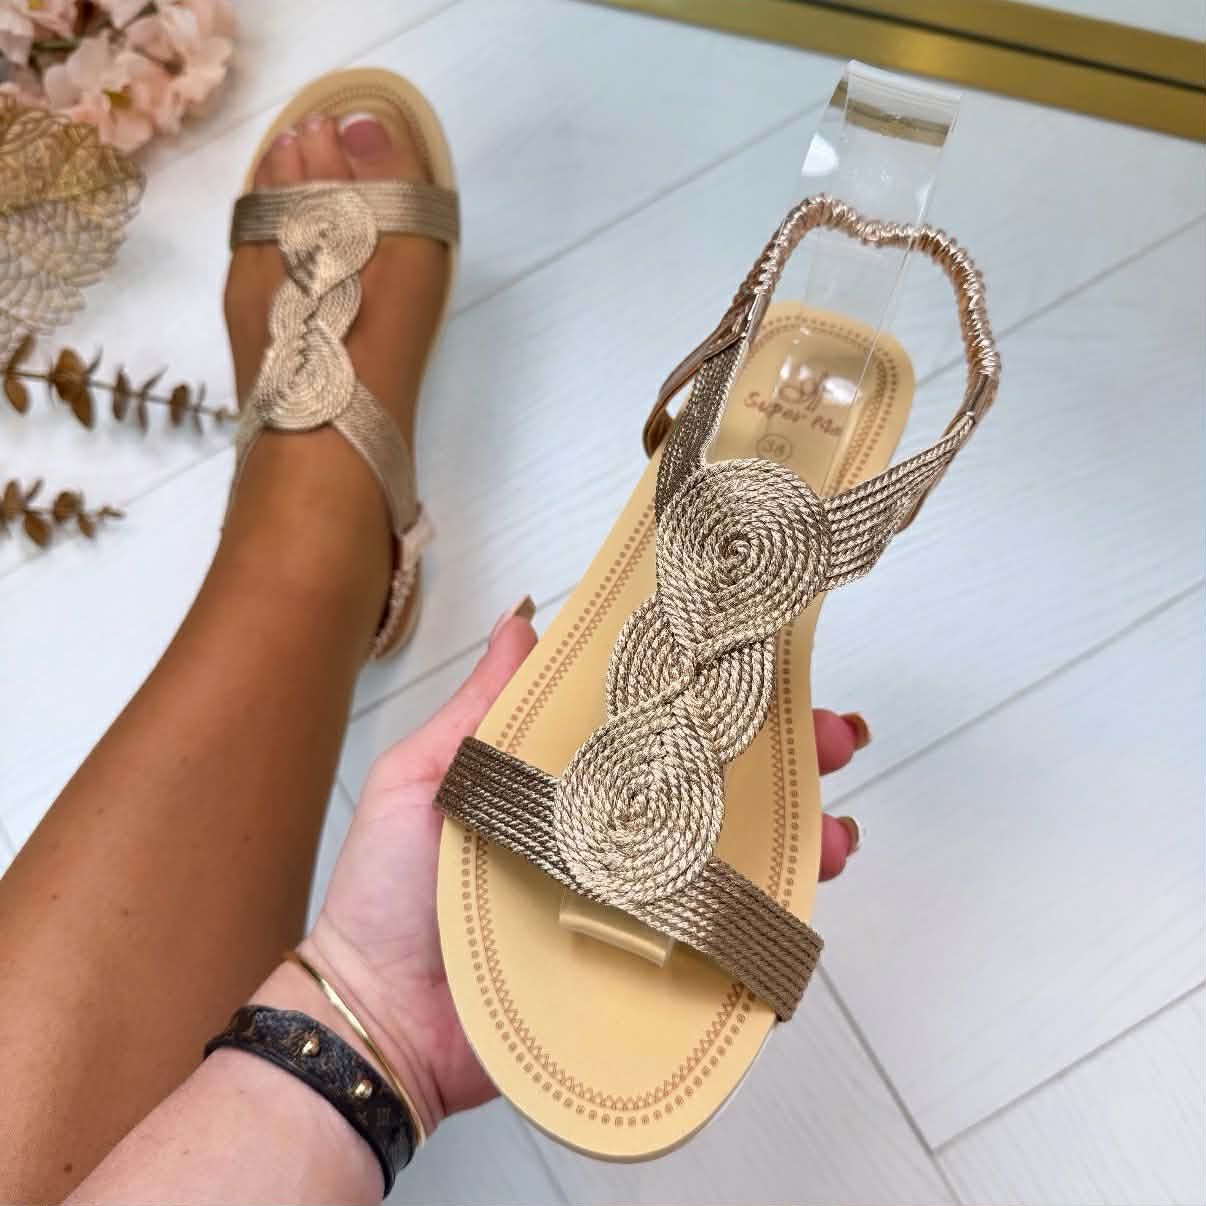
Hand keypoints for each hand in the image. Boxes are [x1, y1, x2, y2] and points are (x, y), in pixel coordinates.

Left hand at [300, 609, 868, 1134]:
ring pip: (730, 857)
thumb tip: (522, 623)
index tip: (760, 664)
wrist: (381, 1023)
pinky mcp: (639, 967)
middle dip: (781, 756)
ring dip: (796, 833)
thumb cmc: (387, 896)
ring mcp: (629, 902)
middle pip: (709, 785)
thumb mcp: (423, 781)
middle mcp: (607, 838)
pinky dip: (766, 916)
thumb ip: (477, 710)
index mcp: (563, 783)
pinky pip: (715, 935)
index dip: (708, 696)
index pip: (652, 727)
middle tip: (828, 735)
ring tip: (834, 826)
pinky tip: (802, 898)